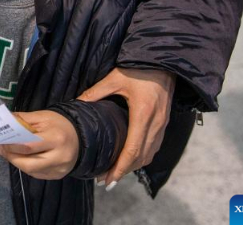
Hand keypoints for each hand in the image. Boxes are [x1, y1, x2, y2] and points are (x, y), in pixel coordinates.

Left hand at [0, 110, 78, 179]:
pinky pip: (36, 174)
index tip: (0, 142)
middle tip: (1, 149)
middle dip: (11, 157)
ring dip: (16, 162)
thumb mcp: (42, 117)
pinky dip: (26, 167)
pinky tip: (22, 158)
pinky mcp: (57, 175)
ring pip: (31, 171)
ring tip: (9, 153)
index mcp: (56, 138)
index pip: (28, 147)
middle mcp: (59, 157)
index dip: (11, 146)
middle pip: (28, 164)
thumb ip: (22, 120)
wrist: (81, 136)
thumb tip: (3, 123)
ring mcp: (59, 169)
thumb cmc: (59, 124)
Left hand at [77, 67, 175, 188]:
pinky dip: (142, 157)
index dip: (120, 167)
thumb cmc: (139, 69)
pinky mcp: (164, 123)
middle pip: (141, 157)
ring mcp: (162, 125)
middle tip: (106, 180)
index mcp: (143, 114)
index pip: (132, 149)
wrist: (164, 62)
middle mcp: (155, 123)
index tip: (108, 179)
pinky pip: (154, 146)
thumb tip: (78, 103)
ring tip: (115, 173)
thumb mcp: (115, 78)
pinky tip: (130, 159)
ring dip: (133, 166)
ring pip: (149, 154)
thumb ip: (96, 92)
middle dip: (123, 171)